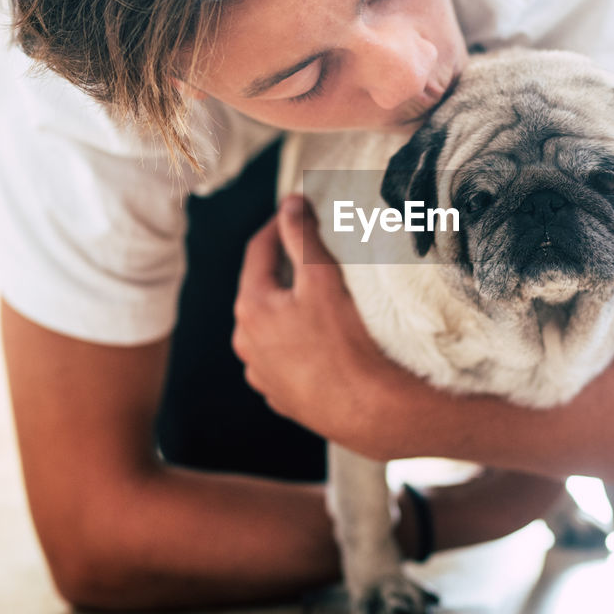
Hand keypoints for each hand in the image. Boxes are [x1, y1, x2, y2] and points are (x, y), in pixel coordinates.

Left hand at [232, 195, 393, 443]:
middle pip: (262, 291)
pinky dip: (298, 344)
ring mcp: (262, 373)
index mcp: (251, 308)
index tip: (295, 211)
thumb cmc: (345, 343)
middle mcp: (247, 342)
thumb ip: (301, 236)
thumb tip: (289, 204)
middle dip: (284, 269)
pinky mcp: (281, 396)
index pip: (258, 251)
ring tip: (321, 303)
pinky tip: (323, 343)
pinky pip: (284, 359)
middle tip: (312, 255)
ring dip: (289, 311)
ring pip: (271, 328)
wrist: (367, 409)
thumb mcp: (322, 278)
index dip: (277, 225)